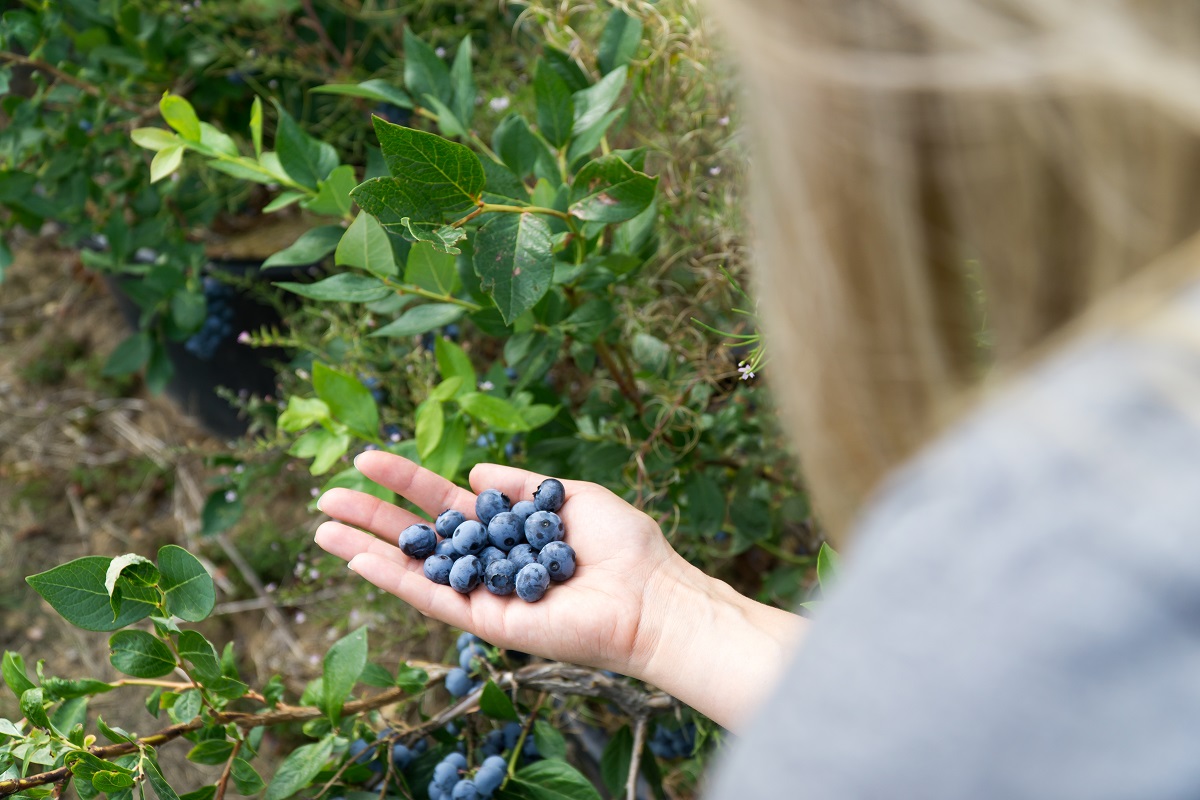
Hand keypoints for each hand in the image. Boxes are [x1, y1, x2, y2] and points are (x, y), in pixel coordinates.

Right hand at [314, 451, 693, 677]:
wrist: (650, 595)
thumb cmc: (622, 545)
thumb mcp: (565, 494)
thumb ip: (517, 483)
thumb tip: (471, 471)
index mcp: (507, 530)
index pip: (444, 503)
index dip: (406, 480)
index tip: (367, 456)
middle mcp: (489, 562)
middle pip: (419, 535)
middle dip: (372, 515)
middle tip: (325, 494)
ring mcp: (483, 594)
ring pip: (414, 569)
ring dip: (366, 549)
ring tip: (321, 527)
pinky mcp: (486, 623)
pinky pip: (432, 598)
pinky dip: (394, 579)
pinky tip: (359, 559)